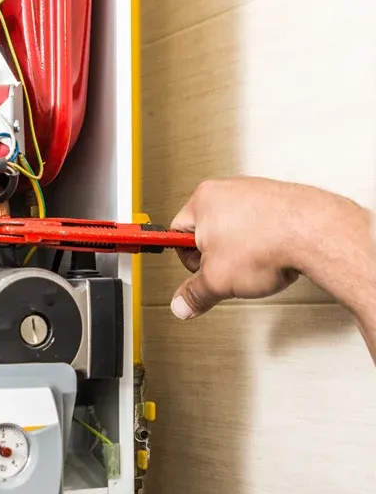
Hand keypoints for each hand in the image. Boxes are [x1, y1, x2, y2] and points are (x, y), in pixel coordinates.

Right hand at [169, 178, 314, 318]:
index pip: (176, 234)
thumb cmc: (268, 244)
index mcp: (202, 200)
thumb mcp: (218, 281)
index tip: (194, 272)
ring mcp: (255, 191)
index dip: (187, 261)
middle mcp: (227, 189)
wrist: (317, 234)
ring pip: (236, 230)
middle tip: (229, 272)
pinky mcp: (280, 199)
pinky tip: (273, 255)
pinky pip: (262, 226)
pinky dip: (265, 243)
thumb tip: (184, 303)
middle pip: (207, 232)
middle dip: (217, 257)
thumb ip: (195, 294)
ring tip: (255, 264)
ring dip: (242, 251)